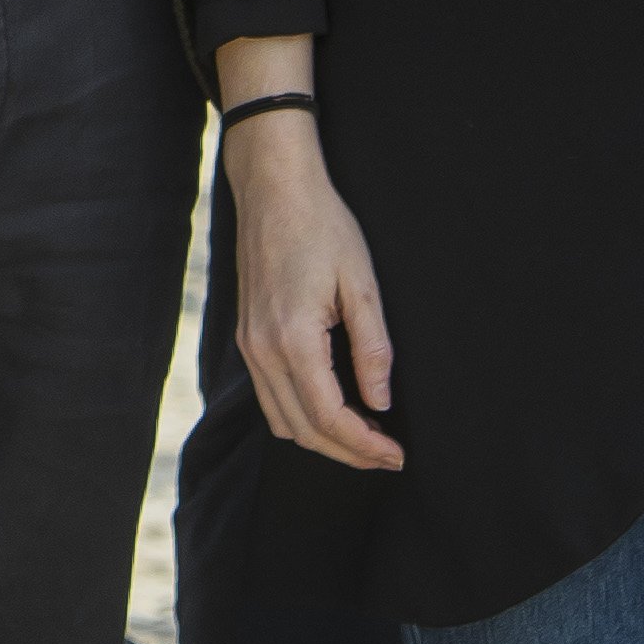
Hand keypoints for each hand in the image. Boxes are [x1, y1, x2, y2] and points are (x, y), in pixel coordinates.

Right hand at [226, 112, 403, 469]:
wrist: (272, 187)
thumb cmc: (321, 226)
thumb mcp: (361, 283)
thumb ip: (373, 348)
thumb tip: (381, 402)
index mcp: (293, 338)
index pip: (329, 417)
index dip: (365, 446)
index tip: (398, 455)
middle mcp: (261, 349)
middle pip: (302, 428)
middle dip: (347, 452)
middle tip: (388, 456)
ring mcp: (248, 343)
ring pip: (281, 418)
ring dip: (322, 438)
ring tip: (364, 436)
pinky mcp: (246, 335)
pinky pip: (268, 395)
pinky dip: (299, 415)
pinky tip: (332, 406)